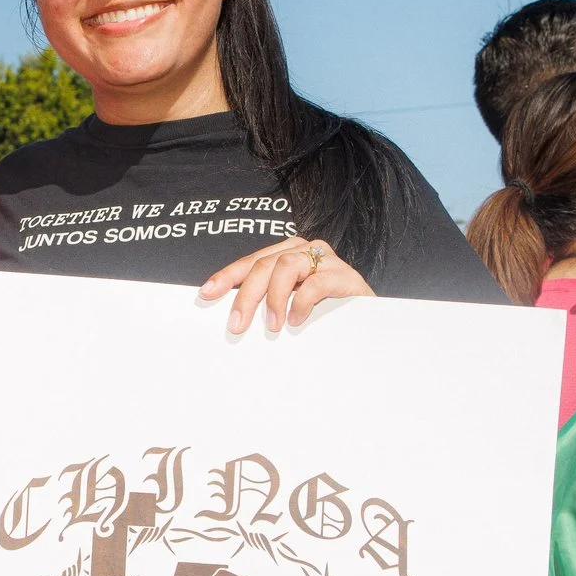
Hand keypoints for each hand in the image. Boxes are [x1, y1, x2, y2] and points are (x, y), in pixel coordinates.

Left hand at [199, 237, 371, 333]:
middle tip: (236, 324)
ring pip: (286, 266)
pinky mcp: (346, 276)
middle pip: (264, 265)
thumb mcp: (290, 306)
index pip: (251, 262)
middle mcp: (306, 250)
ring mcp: (327, 261)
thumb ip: (267, 303)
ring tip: (271, 326)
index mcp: (288, 254)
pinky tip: (297, 320)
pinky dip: (302, 302)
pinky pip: (316, 282)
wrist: (370, 325)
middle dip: (246, 295)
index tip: (205, 293)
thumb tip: (234, 316)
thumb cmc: (325, 315)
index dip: (227, 277)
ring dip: (274, 298)